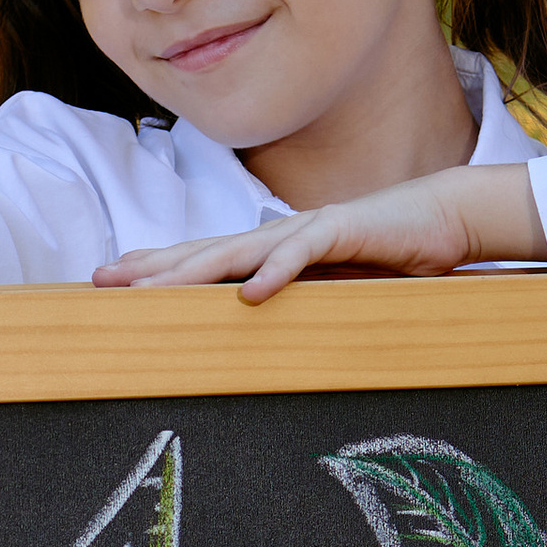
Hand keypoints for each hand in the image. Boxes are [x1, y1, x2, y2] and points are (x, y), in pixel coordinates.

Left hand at [95, 162, 546, 299]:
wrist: (443, 220)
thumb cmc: (386, 257)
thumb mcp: (329, 288)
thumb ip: (293, 304)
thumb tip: (254, 326)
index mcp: (272, 250)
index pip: (202, 257)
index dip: (156, 265)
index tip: (111, 279)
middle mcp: (278, 235)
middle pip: (203, 252)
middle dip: (152, 267)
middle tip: (103, 281)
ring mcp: (307, 230)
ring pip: (238, 251)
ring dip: (193, 270)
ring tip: (152, 289)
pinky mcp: (344, 232)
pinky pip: (305, 253)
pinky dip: (278, 273)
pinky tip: (251, 294)